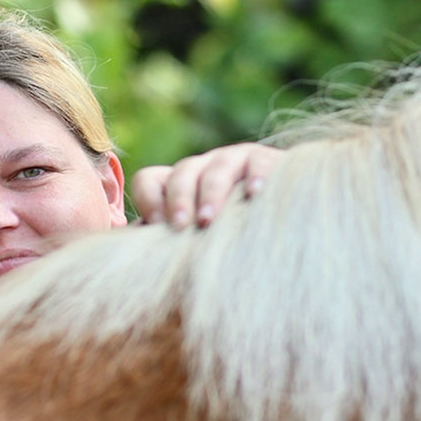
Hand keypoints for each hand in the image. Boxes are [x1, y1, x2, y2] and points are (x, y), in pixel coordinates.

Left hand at [131, 142, 282, 228]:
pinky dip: (256, 177)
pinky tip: (255, 195)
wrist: (285, 216)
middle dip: (178, 200)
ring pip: (215, 169)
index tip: (154, 225)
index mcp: (178, 184)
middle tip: (181, 226)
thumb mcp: (196, 237)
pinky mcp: (265, 160)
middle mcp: (201, 168)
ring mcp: (233, 160)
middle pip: (181, 174)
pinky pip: (258, 163)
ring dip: (210, 194)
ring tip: (208, 220)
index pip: (150, 180)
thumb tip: (136, 260)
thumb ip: (168, 242)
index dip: (149, 199)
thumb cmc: (228, 235)